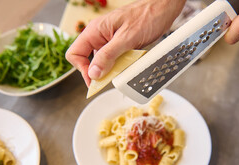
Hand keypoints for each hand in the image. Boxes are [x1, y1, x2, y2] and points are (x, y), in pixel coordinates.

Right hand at [66, 0, 185, 85]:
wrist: (163, 9)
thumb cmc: (146, 16)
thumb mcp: (126, 38)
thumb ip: (108, 56)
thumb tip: (94, 73)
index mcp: (95, 31)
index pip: (75, 54)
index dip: (82, 69)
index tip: (94, 80)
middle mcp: (99, 36)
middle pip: (87, 60)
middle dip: (97, 71)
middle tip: (108, 79)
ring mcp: (109, 41)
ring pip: (102, 61)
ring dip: (110, 69)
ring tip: (122, 69)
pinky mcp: (120, 45)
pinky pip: (114, 59)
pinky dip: (119, 65)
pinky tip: (128, 64)